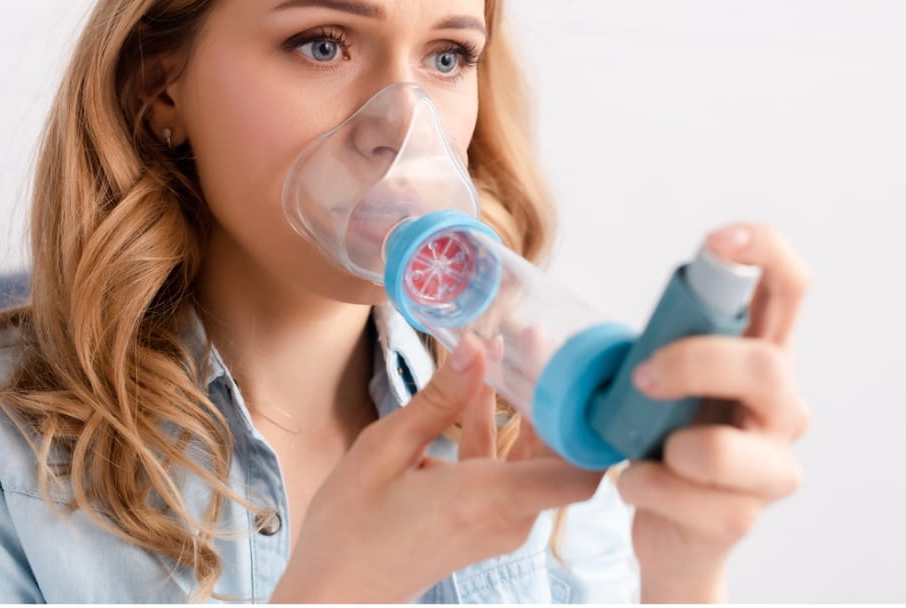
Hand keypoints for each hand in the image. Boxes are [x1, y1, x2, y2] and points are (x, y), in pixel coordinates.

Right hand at [271, 335, 602, 602]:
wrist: (333, 592)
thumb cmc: (350, 529)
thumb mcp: (384, 450)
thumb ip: (437, 400)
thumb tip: (476, 348)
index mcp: (487, 499)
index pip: (580, 473)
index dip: (591, 422)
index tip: (579, 370)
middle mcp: (505, 516)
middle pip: (561, 455)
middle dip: (554, 395)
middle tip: (534, 341)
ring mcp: (498, 522)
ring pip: (534, 459)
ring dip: (525, 407)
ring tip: (511, 351)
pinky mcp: (483, 521)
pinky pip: (507, 470)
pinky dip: (498, 430)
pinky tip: (477, 389)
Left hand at [619, 223, 811, 601]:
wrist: (673, 533)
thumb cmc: (662, 442)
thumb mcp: (650, 385)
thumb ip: (633, 349)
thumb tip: (533, 331)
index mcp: (759, 357)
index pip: (788, 288)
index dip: (764, 252)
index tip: (715, 241)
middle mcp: (783, 405)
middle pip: (762, 364)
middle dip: (689, 364)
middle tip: (641, 377)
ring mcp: (773, 465)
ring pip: (722, 447)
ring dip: (661, 444)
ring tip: (641, 449)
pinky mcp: (743, 517)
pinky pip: (684, 495)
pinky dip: (642, 486)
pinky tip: (637, 485)